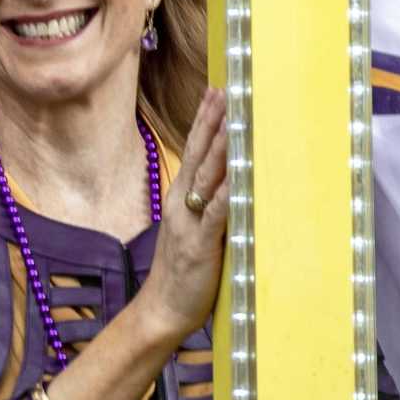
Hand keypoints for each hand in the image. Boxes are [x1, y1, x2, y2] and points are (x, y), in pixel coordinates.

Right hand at [133, 86, 230, 340]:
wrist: (160, 311)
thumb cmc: (182, 274)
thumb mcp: (195, 234)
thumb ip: (212, 210)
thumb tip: (238, 186)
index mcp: (180, 200)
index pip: (194, 152)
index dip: (204, 121)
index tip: (217, 90)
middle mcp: (181, 204)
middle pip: (199, 154)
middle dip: (213, 120)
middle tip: (226, 88)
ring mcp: (189, 222)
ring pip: (207, 176)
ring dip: (221, 145)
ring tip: (233, 117)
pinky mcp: (200, 244)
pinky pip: (217, 212)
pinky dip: (229, 190)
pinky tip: (239, 172)